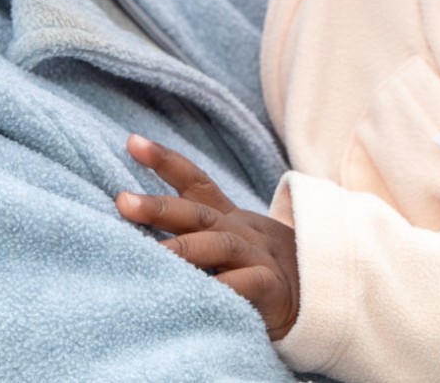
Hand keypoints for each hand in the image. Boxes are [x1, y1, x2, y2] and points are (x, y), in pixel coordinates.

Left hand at [116, 134, 300, 339]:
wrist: (317, 297)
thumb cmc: (257, 273)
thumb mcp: (225, 248)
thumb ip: (191, 236)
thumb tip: (132, 219)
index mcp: (226, 217)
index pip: (196, 182)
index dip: (165, 160)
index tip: (132, 141)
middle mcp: (239, 230)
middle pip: (197, 213)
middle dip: (158, 206)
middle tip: (122, 202)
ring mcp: (258, 256)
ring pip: (218, 246)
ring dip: (184, 249)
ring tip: (152, 255)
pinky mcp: (272, 288)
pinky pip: (246, 285)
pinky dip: (223, 287)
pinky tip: (197, 293)